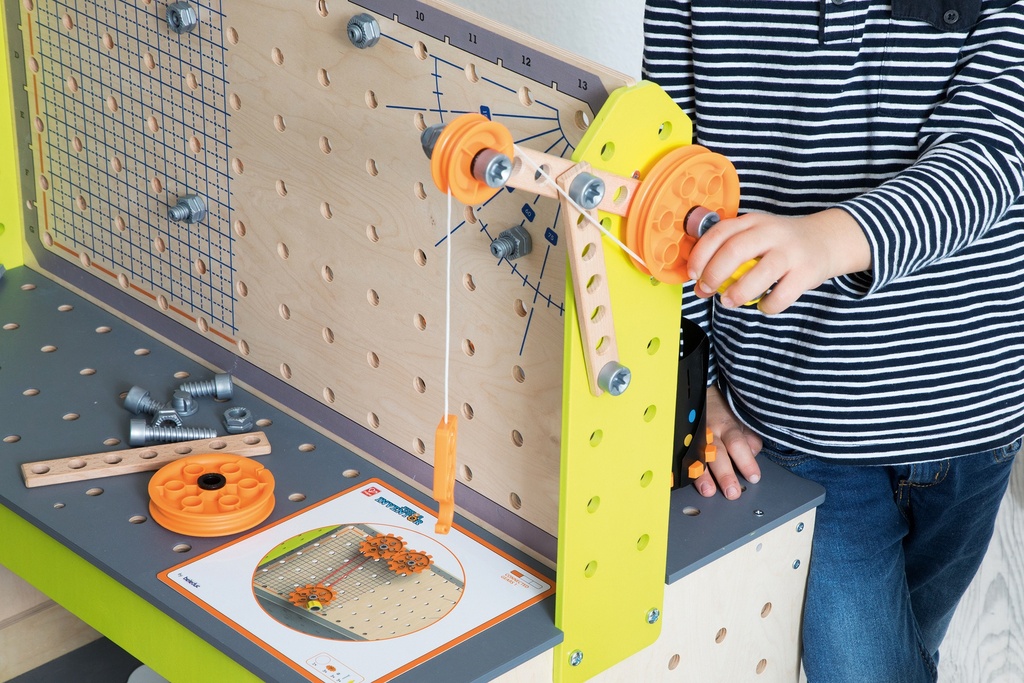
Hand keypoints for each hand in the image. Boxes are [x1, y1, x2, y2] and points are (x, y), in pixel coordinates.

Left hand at [687, 208, 870, 313]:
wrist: (826, 239)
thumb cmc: (780, 243)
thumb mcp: (756, 234)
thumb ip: (730, 250)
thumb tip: (699, 281)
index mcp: (753, 221)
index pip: (719, 233)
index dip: (700, 255)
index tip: (692, 273)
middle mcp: (771, 232)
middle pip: (735, 250)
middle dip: (714, 274)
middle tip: (706, 290)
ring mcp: (791, 252)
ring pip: (760, 274)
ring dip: (738, 292)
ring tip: (729, 302)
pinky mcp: (807, 273)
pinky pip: (782, 295)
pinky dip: (767, 306)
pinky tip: (763, 305)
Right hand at [693, 386, 761, 499]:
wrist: (701, 398)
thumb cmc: (724, 414)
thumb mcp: (742, 420)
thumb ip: (750, 438)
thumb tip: (752, 453)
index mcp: (727, 427)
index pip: (737, 444)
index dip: (745, 461)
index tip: (753, 477)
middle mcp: (709, 433)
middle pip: (717, 454)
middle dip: (724, 474)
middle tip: (732, 492)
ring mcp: (695, 439)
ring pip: (698, 458)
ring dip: (703, 476)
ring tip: (708, 491)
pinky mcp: (685, 445)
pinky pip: (684, 459)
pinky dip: (687, 472)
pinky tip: (688, 482)